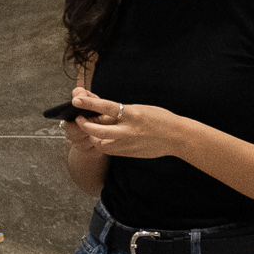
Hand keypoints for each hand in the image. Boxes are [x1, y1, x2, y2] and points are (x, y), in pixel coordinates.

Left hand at [65, 85, 183, 160]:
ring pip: (101, 143)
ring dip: (93, 136)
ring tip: (91, 130)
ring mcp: (128, 144)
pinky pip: (110, 150)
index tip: (76, 100)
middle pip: (98, 131)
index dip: (89, 103)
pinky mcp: (129, 153)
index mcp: (133, 114)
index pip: (106, 107)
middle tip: (80, 119)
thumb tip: (103, 113)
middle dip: (85, 125)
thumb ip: (122, 113)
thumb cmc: (160, 119)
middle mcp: (129, 130)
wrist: (176, 137)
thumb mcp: (140, 110)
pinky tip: (104, 138)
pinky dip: (104, 143)